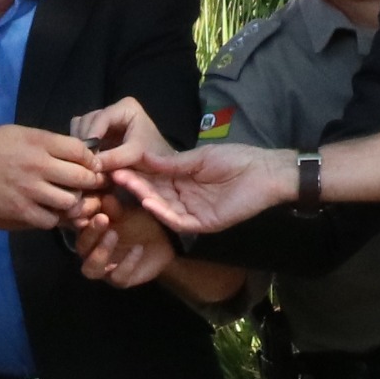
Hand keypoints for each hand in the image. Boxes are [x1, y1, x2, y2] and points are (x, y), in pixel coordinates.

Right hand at [0, 122, 107, 227]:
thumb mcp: (20, 133)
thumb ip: (48, 142)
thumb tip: (78, 153)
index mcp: (39, 142)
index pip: (81, 151)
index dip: (91, 160)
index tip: (90, 166)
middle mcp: (38, 166)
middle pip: (82, 178)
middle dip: (90, 183)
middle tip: (89, 187)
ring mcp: (30, 191)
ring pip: (71, 202)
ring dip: (73, 203)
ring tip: (67, 201)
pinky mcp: (20, 212)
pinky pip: (51, 220)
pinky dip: (53, 218)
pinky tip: (48, 211)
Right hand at [68, 97, 170, 165]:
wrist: (161, 165)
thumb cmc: (154, 156)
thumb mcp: (135, 155)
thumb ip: (115, 158)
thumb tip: (92, 165)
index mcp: (126, 107)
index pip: (102, 118)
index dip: (92, 134)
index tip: (86, 153)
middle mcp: (113, 109)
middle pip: (88, 120)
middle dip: (85, 140)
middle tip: (84, 160)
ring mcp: (104, 119)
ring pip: (81, 126)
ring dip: (82, 143)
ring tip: (86, 161)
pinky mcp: (98, 131)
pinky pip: (81, 134)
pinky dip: (82, 146)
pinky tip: (87, 159)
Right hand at [68, 191, 179, 288]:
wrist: (163, 243)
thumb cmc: (139, 224)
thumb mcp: (128, 212)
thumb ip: (114, 208)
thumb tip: (105, 197)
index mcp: (90, 233)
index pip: (77, 227)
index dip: (81, 217)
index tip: (93, 205)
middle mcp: (91, 253)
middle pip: (81, 247)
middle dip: (90, 233)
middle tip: (103, 218)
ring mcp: (104, 269)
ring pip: (91, 269)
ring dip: (100, 252)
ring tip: (113, 234)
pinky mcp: (120, 280)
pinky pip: (118, 276)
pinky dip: (127, 263)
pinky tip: (138, 249)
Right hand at [109, 142, 297, 238]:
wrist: (265, 172)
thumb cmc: (235, 160)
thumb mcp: (199, 158)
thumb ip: (171, 163)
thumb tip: (143, 155)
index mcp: (182, 179)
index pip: (154, 177)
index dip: (136, 171)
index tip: (117, 162)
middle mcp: (183, 197)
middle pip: (154, 192)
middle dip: (135, 184)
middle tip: (114, 174)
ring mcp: (192, 211)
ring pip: (162, 207)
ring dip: (145, 197)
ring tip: (128, 185)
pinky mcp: (202, 223)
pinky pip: (178, 221)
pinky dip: (163, 213)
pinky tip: (150, 201)